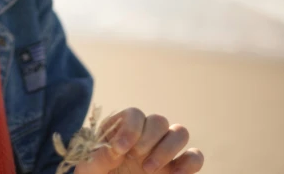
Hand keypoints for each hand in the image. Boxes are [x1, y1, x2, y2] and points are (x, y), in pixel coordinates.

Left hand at [74, 107, 203, 173]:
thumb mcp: (88, 170)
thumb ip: (97, 159)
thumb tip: (114, 151)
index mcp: (122, 129)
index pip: (134, 114)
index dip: (130, 128)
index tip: (119, 149)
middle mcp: (145, 135)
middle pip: (159, 120)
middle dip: (148, 138)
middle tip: (134, 157)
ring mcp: (164, 151)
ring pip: (180, 132)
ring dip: (167, 148)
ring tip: (148, 168)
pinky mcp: (177, 168)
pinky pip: (194, 157)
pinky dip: (190, 163)